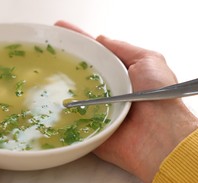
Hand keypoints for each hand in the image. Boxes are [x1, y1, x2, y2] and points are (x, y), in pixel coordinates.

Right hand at [56, 21, 197, 182]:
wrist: (160, 135)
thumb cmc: (161, 97)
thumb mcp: (148, 60)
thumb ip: (123, 49)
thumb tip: (101, 39)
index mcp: (120, 74)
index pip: (94, 54)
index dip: (78, 42)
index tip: (59, 30)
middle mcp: (108, 92)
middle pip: (79, 74)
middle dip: (62, 64)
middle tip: (42, 53)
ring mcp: (97, 111)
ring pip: (72, 97)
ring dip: (57, 88)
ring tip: (37, 74)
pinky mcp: (91, 130)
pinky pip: (71, 122)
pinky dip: (59, 116)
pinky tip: (42, 106)